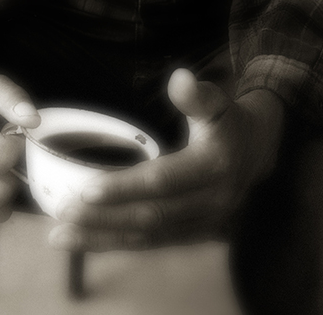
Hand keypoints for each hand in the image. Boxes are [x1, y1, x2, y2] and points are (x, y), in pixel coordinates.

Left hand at [49, 68, 284, 251]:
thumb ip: (196, 94)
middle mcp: (210, 204)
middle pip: (150, 217)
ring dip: (103, 239)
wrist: (261, 151)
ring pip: (148, 238)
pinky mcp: (195, 236)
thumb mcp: (217, 101)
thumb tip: (179, 78)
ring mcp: (204, 226)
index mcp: (212, 167)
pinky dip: (118, 244)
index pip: (161, 182)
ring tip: (62, 236)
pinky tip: (88, 241)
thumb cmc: (228, 120)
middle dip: (104, 219)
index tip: (86, 190)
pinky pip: (153, 244)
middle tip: (62, 216)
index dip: (124, 188)